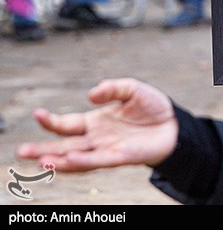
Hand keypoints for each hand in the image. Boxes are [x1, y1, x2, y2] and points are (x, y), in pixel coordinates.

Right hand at [16, 78, 177, 171]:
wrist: (175, 123)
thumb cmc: (152, 107)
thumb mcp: (132, 88)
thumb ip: (112, 88)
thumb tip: (91, 94)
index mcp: (95, 121)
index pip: (67, 124)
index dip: (51, 121)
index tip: (37, 114)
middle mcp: (97, 138)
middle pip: (65, 146)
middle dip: (43, 149)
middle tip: (21, 152)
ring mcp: (107, 149)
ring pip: (77, 158)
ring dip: (59, 160)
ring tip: (40, 161)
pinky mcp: (121, 157)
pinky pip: (99, 161)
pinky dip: (84, 161)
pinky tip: (70, 160)